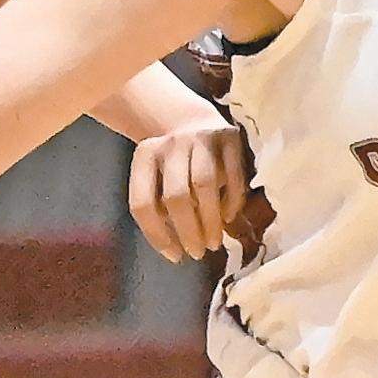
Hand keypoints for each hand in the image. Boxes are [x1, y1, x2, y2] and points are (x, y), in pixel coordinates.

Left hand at [128, 114, 251, 262]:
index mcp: (145, 155)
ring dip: (210, 220)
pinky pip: (233, 176)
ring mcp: (201, 138)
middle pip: (176, 195)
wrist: (193, 120)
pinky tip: (229, 218)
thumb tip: (174, 249)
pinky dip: (232, 201)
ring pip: (204, 185)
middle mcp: (171, 144)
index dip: (157, 234)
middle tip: (197, 253)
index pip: (143, 202)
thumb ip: (158, 207)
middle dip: (187, 229)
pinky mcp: (229, 137)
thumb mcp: (155, 178)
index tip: (174, 256)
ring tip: (213, 243)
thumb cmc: (172, 164)